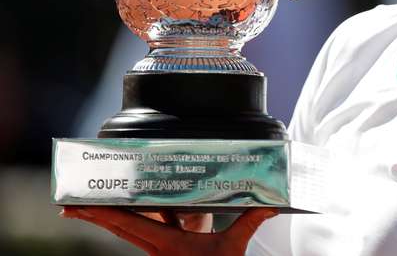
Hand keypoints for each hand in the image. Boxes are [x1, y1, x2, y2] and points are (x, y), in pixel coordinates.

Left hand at [61, 206, 276, 255]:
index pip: (128, 224)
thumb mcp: (233, 248)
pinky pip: (143, 235)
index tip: (77, 206)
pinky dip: (129, 224)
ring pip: (126, 233)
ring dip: (107, 220)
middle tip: (68, 204)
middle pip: (118, 228)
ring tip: (85, 208)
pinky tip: (125, 216)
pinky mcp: (165, 254)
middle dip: (93, 215)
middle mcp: (156, 249)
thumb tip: (269, 205)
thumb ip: (248, 222)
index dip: (102, 213)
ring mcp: (158, 253)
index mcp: (167, 245)